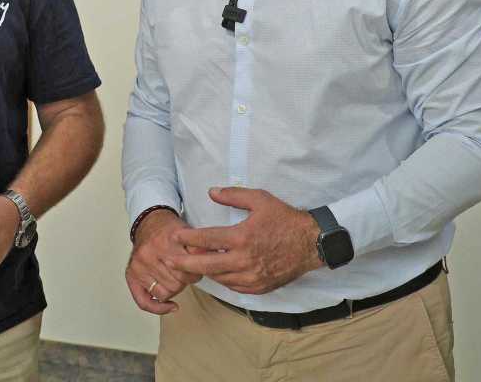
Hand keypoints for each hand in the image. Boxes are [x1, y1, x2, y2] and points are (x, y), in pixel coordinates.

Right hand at [124, 209, 201, 314]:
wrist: (149, 223)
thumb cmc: (169, 231)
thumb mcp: (188, 233)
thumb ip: (199, 248)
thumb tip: (209, 263)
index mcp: (167, 240)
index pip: (189, 269)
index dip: (198, 271)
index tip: (199, 268)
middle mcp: (150, 252)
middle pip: (177, 283)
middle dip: (186, 280)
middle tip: (186, 273)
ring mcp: (139, 265)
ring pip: (165, 293)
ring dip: (174, 289)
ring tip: (175, 278)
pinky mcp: (131, 274)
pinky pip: (143, 300)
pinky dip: (158, 308)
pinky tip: (170, 306)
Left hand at [166, 187, 321, 294]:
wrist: (311, 243)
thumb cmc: (285, 219)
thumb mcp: (260, 199)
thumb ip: (233, 196)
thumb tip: (211, 192)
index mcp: (241, 237)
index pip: (206, 239)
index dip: (187, 238)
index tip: (174, 237)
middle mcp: (244, 260)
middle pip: (206, 264)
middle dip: (184, 263)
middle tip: (169, 260)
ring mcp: (251, 276)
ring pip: (218, 278)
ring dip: (203, 272)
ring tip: (188, 266)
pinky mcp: (259, 287)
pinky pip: (233, 287)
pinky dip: (222, 280)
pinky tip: (215, 273)